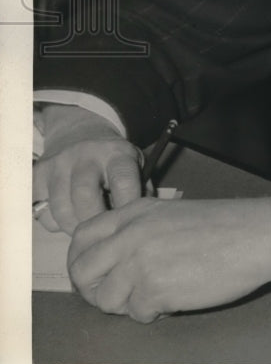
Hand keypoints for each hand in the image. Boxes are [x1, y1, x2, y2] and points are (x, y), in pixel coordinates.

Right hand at [33, 104, 141, 234]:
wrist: (79, 132)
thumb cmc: (112, 159)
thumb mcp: (134, 164)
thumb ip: (140, 190)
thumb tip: (136, 220)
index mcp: (116, 153)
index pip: (123, 181)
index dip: (126, 206)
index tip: (126, 221)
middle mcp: (86, 155)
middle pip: (84, 196)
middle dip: (93, 222)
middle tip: (100, 230)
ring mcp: (59, 164)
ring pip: (61, 209)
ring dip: (73, 227)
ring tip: (85, 226)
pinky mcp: (38, 175)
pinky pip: (43, 213)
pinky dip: (55, 224)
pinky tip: (67, 215)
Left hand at [67, 195, 270, 322]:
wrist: (254, 236)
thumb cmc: (221, 225)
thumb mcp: (170, 214)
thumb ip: (138, 230)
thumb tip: (114, 262)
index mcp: (134, 213)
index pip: (82, 237)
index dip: (83, 261)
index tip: (96, 274)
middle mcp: (130, 235)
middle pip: (83, 271)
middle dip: (96, 290)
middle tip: (121, 294)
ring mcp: (140, 263)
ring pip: (106, 299)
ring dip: (127, 304)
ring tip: (154, 296)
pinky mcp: (155, 290)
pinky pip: (137, 314)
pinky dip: (153, 313)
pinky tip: (174, 300)